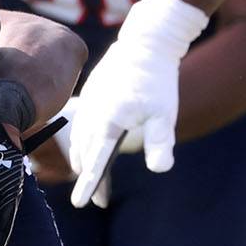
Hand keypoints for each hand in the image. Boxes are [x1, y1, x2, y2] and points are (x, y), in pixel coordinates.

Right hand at [64, 0, 206, 207]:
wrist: (147, 42)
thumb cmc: (158, 80)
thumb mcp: (165, 113)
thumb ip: (161, 142)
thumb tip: (160, 169)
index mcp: (108, 120)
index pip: (96, 160)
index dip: (89, 183)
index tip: (80, 203)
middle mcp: (92, 112)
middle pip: (85, 153)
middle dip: (89, 177)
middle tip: (98, 199)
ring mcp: (89, 102)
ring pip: (80, 138)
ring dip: (85, 159)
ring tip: (92, 176)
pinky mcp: (91, 93)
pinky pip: (81, 123)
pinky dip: (84, 140)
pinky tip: (92, 146)